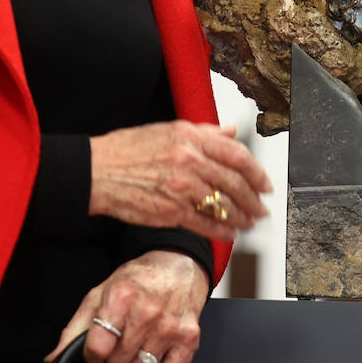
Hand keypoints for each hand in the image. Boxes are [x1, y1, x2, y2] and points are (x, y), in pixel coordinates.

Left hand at [46, 250, 209, 362]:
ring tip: (138, 345)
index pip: (97, 347)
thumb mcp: (101, 293)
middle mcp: (147, 312)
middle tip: (122, 337)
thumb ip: (76, 328)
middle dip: (115, 355)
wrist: (178, 264)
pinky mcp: (188, 337)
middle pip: (117, 361)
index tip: (97, 347)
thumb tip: (55, 357)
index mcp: (121, 298)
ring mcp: (169, 326)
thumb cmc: (139, 278)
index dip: (92, 353)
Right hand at [88, 121, 272, 241]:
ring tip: (249, 222)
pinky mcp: (170, 211)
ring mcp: (181, 187)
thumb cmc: (128, 150)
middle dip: (254, 199)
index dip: (257, 172)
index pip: (237, 155)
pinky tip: (229, 233)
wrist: (96, 172)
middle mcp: (190, 161)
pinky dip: (221, 230)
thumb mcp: (168, 129)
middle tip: (262, 208)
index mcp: (191, 138)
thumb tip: (231, 132)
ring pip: (223, 205)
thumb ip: (205, 132)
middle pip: (235, 183)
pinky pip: (204, 223)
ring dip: (241, 217)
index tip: (266, 184)